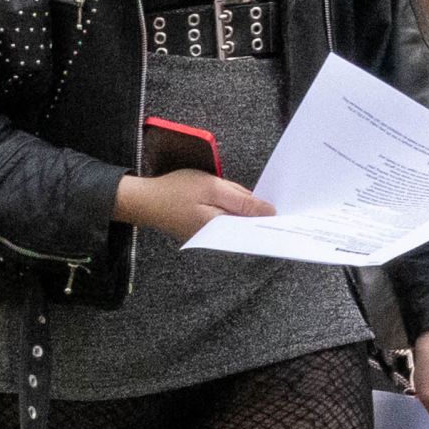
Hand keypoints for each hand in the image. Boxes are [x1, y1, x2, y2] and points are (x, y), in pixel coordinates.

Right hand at [113, 169, 272, 242]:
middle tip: (253, 195)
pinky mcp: (206, 232)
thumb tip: (270, 212)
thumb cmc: (176, 190)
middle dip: (254, 211)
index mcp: (223, 231)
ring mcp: (211, 237)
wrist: (145, 200)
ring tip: (235, 196)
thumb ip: (242, 201)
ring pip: (237, 221)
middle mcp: (219, 240)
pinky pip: (226, 220)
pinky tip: (226, 199)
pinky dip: (230, 210)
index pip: (255, 228)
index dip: (268, 216)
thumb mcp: (213, 188)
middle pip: (248, 224)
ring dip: (241, 209)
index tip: (283, 208)